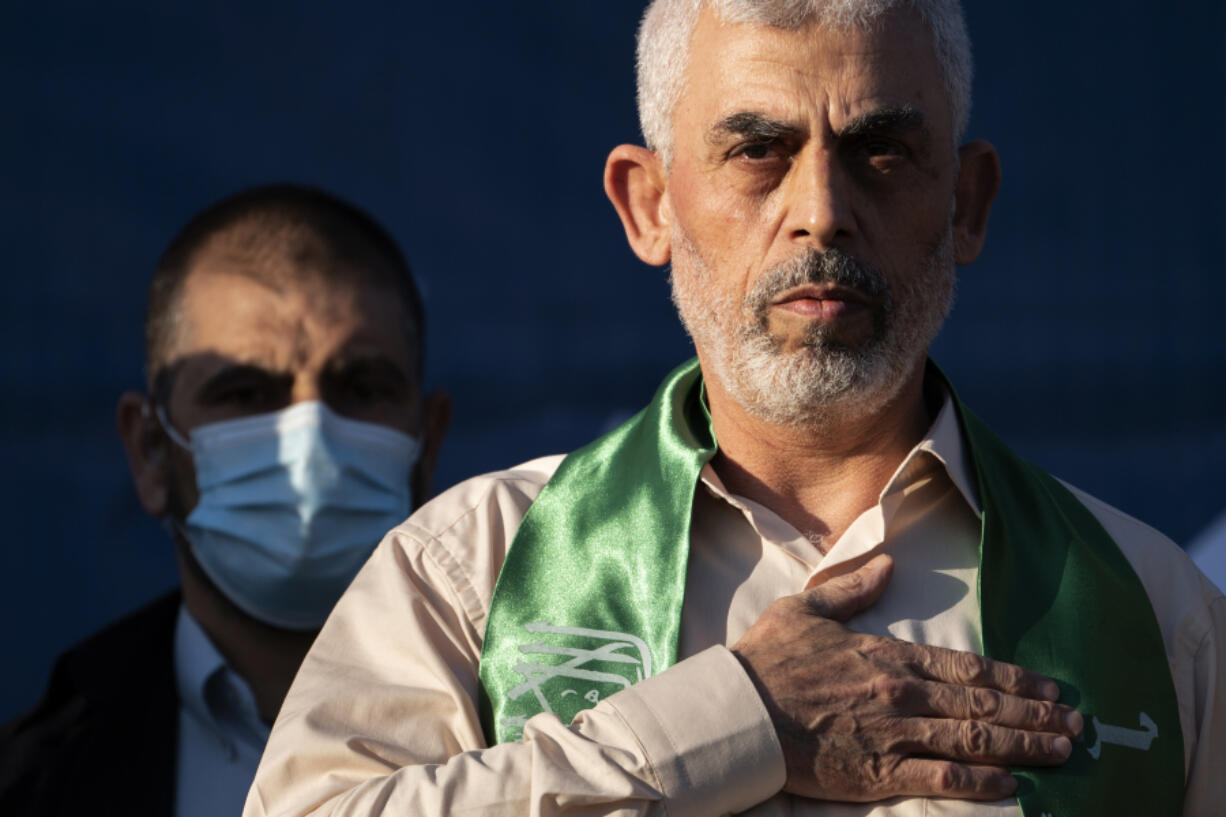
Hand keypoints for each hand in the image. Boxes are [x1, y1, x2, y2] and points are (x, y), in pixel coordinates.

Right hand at [731, 554, 1082, 802]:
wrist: (738, 713)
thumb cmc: (767, 659)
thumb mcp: (806, 609)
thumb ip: (853, 589)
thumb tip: (889, 564)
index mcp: (889, 656)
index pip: (968, 666)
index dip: (1016, 678)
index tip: (1050, 686)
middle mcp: (902, 694)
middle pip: (984, 703)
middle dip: (1036, 714)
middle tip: (1076, 724)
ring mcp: (894, 736)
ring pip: (974, 740)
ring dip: (1024, 745)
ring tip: (1061, 751)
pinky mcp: (878, 774)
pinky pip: (943, 780)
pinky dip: (981, 782)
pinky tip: (1011, 784)